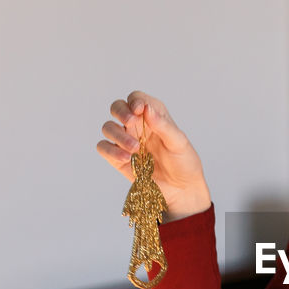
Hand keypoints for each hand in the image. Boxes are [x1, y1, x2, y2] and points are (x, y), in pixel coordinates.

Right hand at [97, 90, 212, 220]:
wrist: (182, 190)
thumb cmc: (184, 163)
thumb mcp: (179, 143)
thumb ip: (163, 125)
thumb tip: (146, 108)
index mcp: (153, 116)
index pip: (137, 98)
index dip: (134, 100)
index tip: (139, 109)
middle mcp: (137, 126)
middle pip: (117, 108)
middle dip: (120, 112)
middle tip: (131, 122)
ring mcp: (126, 142)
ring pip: (108, 128)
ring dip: (118, 135)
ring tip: (135, 148)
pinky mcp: (118, 159)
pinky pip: (104, 148)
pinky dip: (111, 151)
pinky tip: (127, 158)